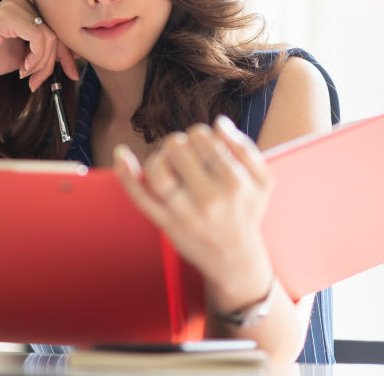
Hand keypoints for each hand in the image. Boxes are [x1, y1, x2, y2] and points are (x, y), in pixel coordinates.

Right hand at [0, 0, 79, 90]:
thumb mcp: (25, 54)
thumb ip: (45, 50)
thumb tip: (76, 56)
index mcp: (25, 5)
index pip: (55, 28)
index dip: (66, 53)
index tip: (73, 74)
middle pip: (55, 32)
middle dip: (52, 62)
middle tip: (37, 81)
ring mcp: (15, 5)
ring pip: (49, 37)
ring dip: (42, 63)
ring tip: (28, 76)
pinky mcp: (9, 15)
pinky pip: (39, 38)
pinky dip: (36, 57)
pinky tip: (23, 68)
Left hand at [112, 115, 274, 295]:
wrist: (235, 259)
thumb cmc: (246, 211)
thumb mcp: (262, 181)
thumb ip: (244, 147)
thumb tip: (219, 123)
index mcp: (235, 183)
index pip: (202, 138)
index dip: (198, 134)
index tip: (202, 144)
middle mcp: (209, 199)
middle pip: (177, 150)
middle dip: (178, 143)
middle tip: (184, 152)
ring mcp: (185, 213)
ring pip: (157, 171)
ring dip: (158, 156)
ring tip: (168, 160)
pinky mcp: (166, 223)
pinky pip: (140, 197)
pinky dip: (126, 174)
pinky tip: (120, 154)